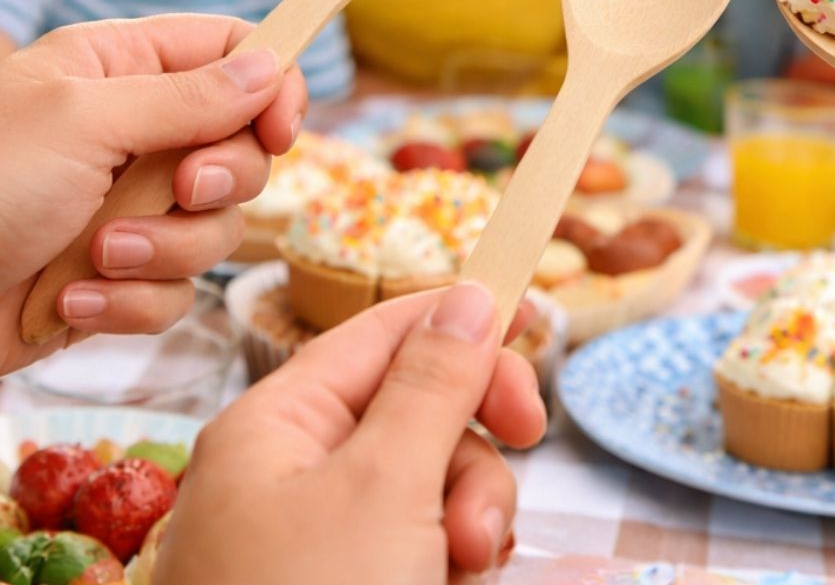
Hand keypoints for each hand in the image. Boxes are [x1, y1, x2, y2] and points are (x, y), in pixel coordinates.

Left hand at [0, 15, 304, 373]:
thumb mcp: (83, 122)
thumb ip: (188, 96)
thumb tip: (270, 67)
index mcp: (121, 69)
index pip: (234, 52)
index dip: (272, 86)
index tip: (280, 130)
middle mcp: (135, 133)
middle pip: (242, 146)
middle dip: (219, 182)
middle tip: (181, 193)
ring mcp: (130, 206)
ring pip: (216, 227)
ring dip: (164, 250)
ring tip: (98, 255)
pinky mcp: (120, 274)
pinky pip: (176, 289)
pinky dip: (130, 300)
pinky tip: (69, 298)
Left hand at [157, 283, 545, 583]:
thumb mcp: (384, 486)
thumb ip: (433, 382)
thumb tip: (468, 295)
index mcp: (278, 426)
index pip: (382, 333)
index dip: (459, 316)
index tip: (537, 313)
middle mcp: (295, 476)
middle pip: (417, 407)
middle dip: (472, 437)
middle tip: (530, 439)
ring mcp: (323, 542)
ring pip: (432, 482)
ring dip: (472, 510)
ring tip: (465, 562)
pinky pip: (424, 542)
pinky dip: (454, 557)